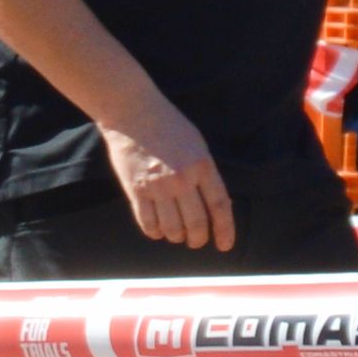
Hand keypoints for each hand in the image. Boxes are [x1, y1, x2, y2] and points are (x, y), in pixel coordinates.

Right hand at [101, 103, 233, 251]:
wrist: (132, 111)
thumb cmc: (168, 124)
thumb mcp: (196, 144)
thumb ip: (205, 172)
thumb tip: (214, 204)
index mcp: (201, 165)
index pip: (220, 206)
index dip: (225, 230)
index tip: (224, 245)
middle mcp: (182, 179)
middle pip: (196, 223)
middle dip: (198, 239)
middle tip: (196, 241)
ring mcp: (158, 186)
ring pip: (172, 229)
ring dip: (176, 237)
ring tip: (176, 234)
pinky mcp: (136, 190)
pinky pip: (148, 223)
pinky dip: (155, 232)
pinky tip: (157, 229)